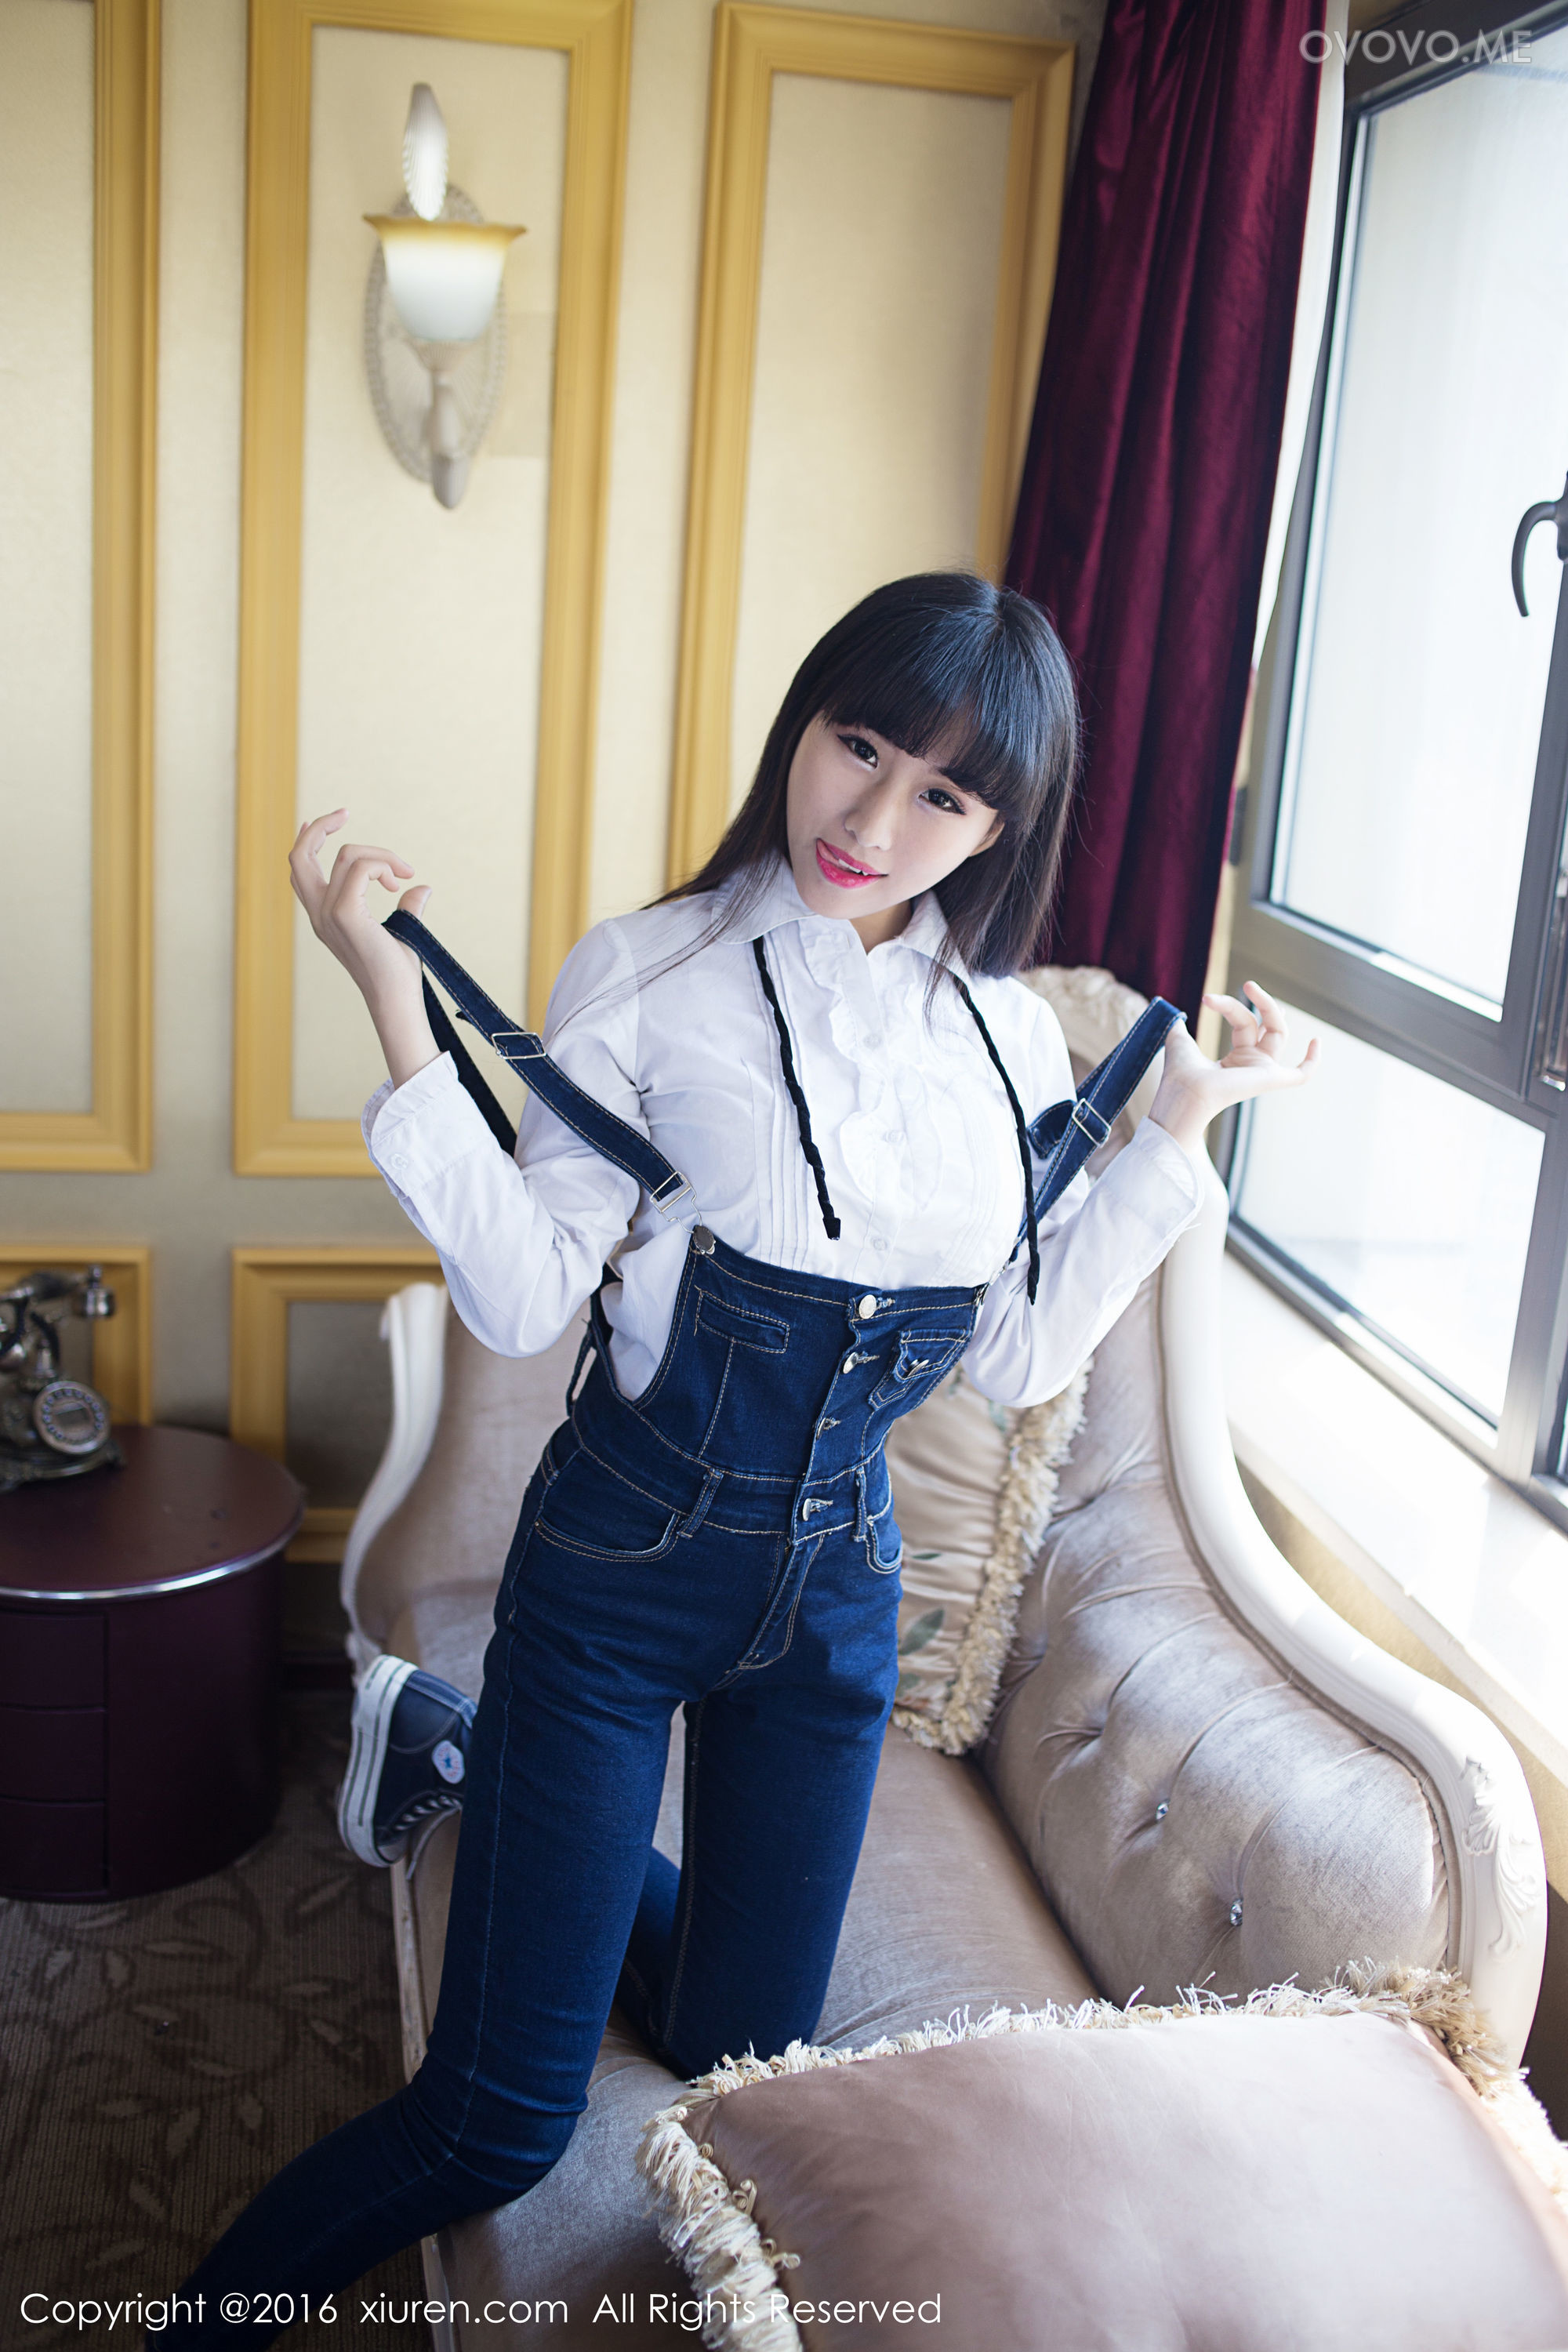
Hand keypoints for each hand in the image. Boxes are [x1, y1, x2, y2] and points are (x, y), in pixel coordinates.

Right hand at [289, 809, 438, 1087]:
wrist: (397, 997)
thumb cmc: (398, 972)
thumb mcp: (402, 930)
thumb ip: (406, 907)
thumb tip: (421, 888)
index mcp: (323, 916)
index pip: (300, 869)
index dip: (307, 840)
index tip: (329, 821)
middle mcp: (319, 913)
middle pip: (300, 855)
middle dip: (320, 827)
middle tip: (346, 813)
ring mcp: (328, 913)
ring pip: (346, 855)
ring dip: (381, 855)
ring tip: (402, 875)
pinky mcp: (345, 913)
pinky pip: (361, 868)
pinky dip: (382, 865)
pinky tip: (398, 883)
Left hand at [1147, 981, 1319, 1156]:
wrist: (1184, 1091)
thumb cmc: (1180, 1074)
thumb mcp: (1179, 1041)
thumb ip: (1179, 1027)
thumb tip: (1175, 1017)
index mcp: (1235, 1060)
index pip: (1246, 1023)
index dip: (1232, 1006)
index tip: (1208, 999)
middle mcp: (1252, 1065)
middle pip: (1268, 1025)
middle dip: (1261, 1002)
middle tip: (1247, 984)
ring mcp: (1262, 1072)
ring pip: (1279, 1033)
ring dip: (1268, 1006)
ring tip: (1249, 986)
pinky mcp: (1270, 1079)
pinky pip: (1300, 1075)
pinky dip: (1312, 1061)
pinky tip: (1315, 1041)